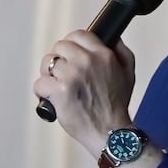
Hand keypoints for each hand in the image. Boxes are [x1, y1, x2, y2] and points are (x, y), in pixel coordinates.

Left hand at [32, 30, 137, 155]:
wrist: (110, 132)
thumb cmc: (116, 105)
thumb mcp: (128, 73)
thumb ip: (121, 51)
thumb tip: (113, 38)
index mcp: (102, 55)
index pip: (79, 35)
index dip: (71, 44)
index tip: (69, 55)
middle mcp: (86, 62)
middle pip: (60, 46)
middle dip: (59, 59)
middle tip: (62, 74)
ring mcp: (71, 76)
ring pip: (47, 63)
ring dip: (48, 74)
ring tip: (56, 85)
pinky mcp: (59, 91)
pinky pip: (39, 83)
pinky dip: (42, 92)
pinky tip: (51, 98)